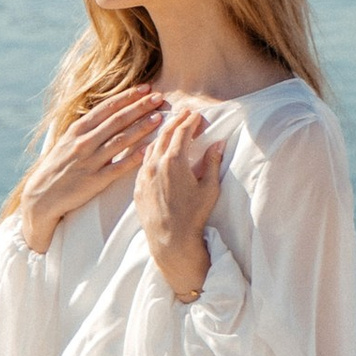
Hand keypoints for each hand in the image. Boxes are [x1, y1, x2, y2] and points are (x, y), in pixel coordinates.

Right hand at [17, 88, 164, 249]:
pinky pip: (117, 168)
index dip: (127, 97)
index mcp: (78, 130)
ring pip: (120, 140)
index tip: (145, 88)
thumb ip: (87, 127)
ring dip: (141, 127)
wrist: (41, 195)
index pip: (107, 108)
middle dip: (139, 107)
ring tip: (159, 117)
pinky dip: (133, 158)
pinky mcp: (94, 181)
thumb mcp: (67, 140)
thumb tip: (109, 111)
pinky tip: (148, 150)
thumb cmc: (58, 166)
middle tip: (158, 97)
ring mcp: (89, 161)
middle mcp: (84, 142)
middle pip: (116, 120)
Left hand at [136, 99, 223, 300]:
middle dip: (176, 122)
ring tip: (170, 128)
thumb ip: (212, 163)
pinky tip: (155, 151)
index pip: (182, 132)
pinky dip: (151, 151)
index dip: (190, 121)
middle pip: (164, 135)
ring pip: (151, 147)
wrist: (170, 240)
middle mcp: (155, 164)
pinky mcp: (137, 187)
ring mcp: (143, 175)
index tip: (196, 115)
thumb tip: (218, 144)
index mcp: (174, 161)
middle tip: (184, 114)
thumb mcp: (209, 188)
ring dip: (161, 135)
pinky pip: (143, 162)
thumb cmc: (193, 216)